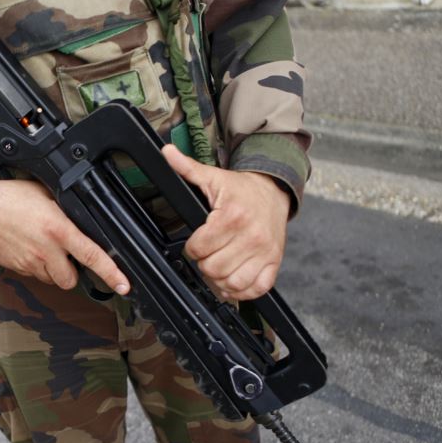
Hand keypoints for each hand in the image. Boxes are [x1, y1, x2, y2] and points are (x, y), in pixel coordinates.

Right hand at [0, 179, 130, 294]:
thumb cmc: (10, 198)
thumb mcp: (46, 195)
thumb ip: (67, 211)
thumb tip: (82, 220)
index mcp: (59, 229)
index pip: (92, 256)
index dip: (111, 273)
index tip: (124, 285)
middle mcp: (46, 250)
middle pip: (71, 279)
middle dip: (72, 271)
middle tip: (66, 254)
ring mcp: (31, 262)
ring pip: (53, 280)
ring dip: (54, 270)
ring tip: (44, 248)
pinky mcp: (18, 268)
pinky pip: (35, 275)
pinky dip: (37, 267)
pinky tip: (30, 249)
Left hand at [162, 145, 290, 300]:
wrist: (274, 192)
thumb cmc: (241, 189)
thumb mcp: (213, 177)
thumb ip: (187, 168)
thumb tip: (167, 153)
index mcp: (231, 216)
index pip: (199, 248)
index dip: (191, 247)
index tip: (196, 241)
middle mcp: (251, 236)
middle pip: (212, 268)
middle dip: (204, 262)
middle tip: (207, 252)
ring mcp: (264, 252)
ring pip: (231, 283)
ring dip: (219, 279)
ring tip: (218, 265)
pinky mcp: (274, 263)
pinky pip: (255, 288)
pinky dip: (241, 289)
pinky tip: (233, 277)